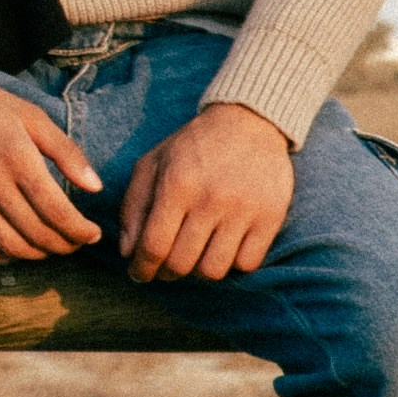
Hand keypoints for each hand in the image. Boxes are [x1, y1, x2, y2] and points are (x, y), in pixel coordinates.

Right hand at [0, 63, 105, 262]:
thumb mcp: (30, 115)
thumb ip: (66, 152)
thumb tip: (95, 187)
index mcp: (16, 157)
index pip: (57, 211)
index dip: (81, 231)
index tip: (94, 234)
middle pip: (38, 234)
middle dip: (66, 245)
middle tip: (78, 241)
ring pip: (12, 248)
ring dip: (39, 254)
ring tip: (52, 244)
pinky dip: (5, 256)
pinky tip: (18, 245)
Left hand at [120, 102, 293, 281]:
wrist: (249, 122)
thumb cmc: (193, 146)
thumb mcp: (152, 163)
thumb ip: (133, 207)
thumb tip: (127, 252)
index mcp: (176, 185)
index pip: (154, 246)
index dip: (142, 269)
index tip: (139, 274)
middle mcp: (210, 200)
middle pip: (182, 264)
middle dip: (167, 273)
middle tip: (165, 267)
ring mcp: (243, 210)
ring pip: (214, 270)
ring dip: (199, 271)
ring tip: (195, 256)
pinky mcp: (270, 217)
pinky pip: (247, 264)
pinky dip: (232, 264)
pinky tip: (224, 248)